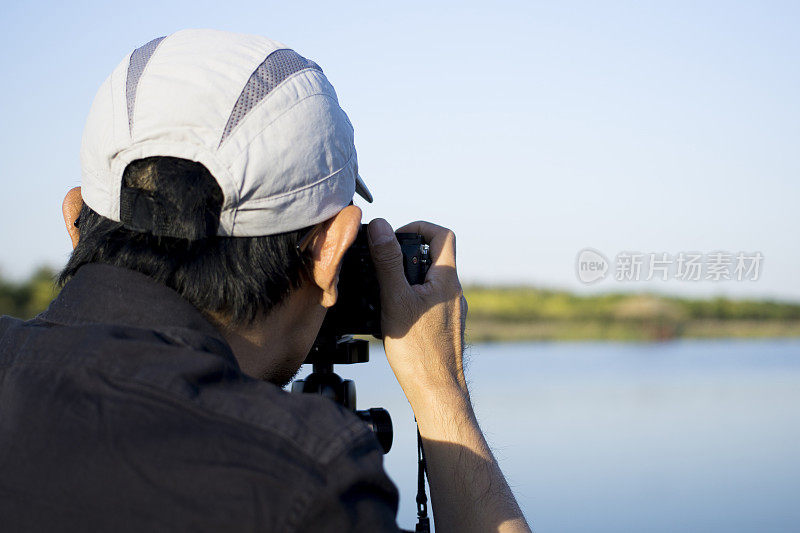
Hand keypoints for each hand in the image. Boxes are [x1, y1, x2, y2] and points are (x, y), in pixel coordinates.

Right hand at [367, 219, 468, 405]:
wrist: (437, 394)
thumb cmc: (419, 352)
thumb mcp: (396, 299)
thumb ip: (388, 261)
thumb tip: (381, 226)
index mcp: (447, 280)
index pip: (442, 235)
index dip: (418, 227)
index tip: (395, 237)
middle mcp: (454, 294)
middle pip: (433, 259)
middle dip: (406, 258)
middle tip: (382, 269)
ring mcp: (452, 313)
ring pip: (428, 284)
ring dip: (406, 283)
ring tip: (384, 298)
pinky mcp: (445, 330)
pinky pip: (428, 305)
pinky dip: (410, 304)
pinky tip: (393, 321)